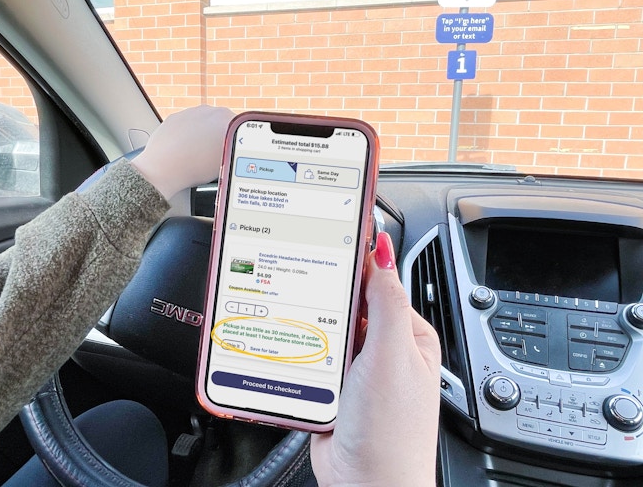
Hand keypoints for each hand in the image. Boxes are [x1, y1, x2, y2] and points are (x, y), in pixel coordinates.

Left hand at [131, 106, 234, 199]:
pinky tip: (185, 149)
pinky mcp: (175, 116)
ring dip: (203, 134)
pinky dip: (187, 134)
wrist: (164, 168)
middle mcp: (210, 111)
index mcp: (227, 119)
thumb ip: (235, 148)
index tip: (232, 150)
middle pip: (221, 123)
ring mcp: (191, 112)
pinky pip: (186, 125)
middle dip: (219, 135)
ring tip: (198, 153)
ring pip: (203, 123)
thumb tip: (239, 147)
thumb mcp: (226, 161)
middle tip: (215, 154)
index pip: (240, 128)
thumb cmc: (195, 167)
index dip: (237, 141)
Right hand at [311, 232, 440, 486]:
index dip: (354, 261)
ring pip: (325, 328)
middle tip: (307, 291)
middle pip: (347, 303)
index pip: (379, 281)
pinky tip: (295, 349)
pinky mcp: (331, 385)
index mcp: (408, 334)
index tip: (327, 240)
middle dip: (327, 299)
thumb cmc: (391, 431)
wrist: (366, 486)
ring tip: (305, 329)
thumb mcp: (393, 355)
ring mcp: (356, 368)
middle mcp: (384, 348)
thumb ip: (387, 300)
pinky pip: (311, 355)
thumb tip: (383, 250)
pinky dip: (301, 351)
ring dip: (312, 327)